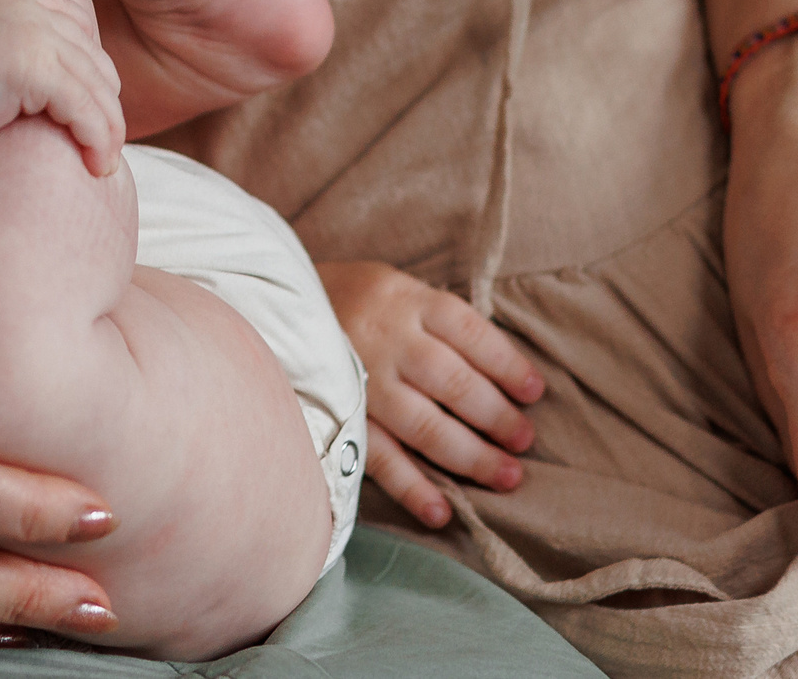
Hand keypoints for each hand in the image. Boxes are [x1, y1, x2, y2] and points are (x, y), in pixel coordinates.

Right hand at [0, 0, 124, 174]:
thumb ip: (8, 65)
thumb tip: (39, 101)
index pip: (74, 39)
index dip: (90, 81)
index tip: (93, 119)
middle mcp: (29, 7)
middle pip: (93, 60)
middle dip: (105, 106)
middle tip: (106, 146)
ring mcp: (33, 32)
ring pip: (96, 87)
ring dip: (107, 130)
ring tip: (104, 166)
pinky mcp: (34, 64)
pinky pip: (84, 107)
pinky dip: (97, 138)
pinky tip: (97, 165)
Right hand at [317, 261, 542, 527]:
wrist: (262, 302)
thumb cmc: (344, 298)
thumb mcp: (390, 285)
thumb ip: (434, 319)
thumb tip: (497, 368)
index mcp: (405, 299)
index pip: (471, 333)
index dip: (508, 365)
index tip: (535, 392)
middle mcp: (386, 338)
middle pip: (456, 383)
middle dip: (497, 416)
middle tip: (524, 440)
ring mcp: (360, 379)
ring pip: (426, 425)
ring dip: (471, 456)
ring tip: (506, 477)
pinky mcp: (338, 414)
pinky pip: (380, 457)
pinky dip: (412, 487)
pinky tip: (441, 511)